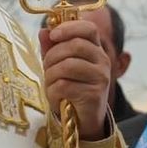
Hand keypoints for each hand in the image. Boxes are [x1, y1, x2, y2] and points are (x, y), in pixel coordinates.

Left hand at [38, 18, 110, 139]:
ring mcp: (100, 78)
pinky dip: (52, 92)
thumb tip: (44, 31)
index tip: (53, 35)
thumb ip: (52, 48)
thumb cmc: (70, 89)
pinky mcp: (93, 95)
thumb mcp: (59, 66)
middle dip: (52, 56)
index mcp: (96, 49)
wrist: (82, 120)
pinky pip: (64, 85)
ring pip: (67, 66)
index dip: (69, 27)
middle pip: (74, 46)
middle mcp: (102, 61)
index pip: (89, 29)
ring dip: (50, 75)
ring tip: (50, 84)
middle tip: (46, 68)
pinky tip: (55, 97)